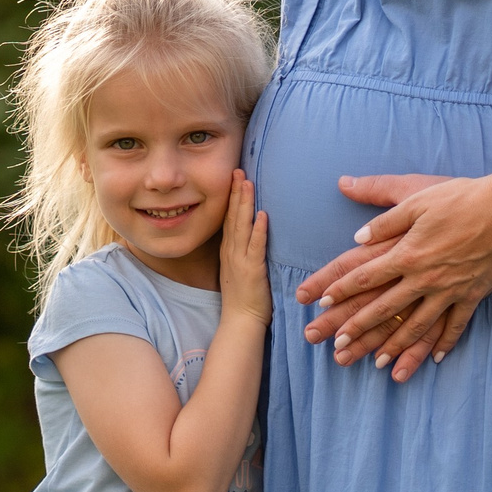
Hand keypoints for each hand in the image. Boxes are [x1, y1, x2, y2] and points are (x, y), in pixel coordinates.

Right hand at [218, 171, 271, 325]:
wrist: (240, 321)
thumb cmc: (243, 298)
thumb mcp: (238, 270)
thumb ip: (242, 252)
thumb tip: (251, 235)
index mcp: (228, 251)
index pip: (228, 218)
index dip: (230, 197)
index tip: (233, 177)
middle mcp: (231, 252)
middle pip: (232, 216)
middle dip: (235, 192)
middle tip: (237, 170)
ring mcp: (240, 260)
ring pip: (242, 226)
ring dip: (245, 204)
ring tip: (247, 182)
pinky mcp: (253, 270)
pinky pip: (256, 246)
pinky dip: (259, 230)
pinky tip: (262, 215)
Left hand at [293, 172, 491, 382]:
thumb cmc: (460, 198)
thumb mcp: (416, 197)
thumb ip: (384, 218)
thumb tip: (357, 235)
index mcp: (407, 252)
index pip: (366, 275)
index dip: (342, 289)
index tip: (322, 304)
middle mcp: (424, 277)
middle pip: (385, 307)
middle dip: (358, 328)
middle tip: (337, 346)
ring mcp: (449, 290)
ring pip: (417, 325)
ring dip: (395, 346)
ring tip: (377, 363)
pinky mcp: (472, 295)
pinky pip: (456, 325)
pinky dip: (445, 343)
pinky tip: (435, 359)